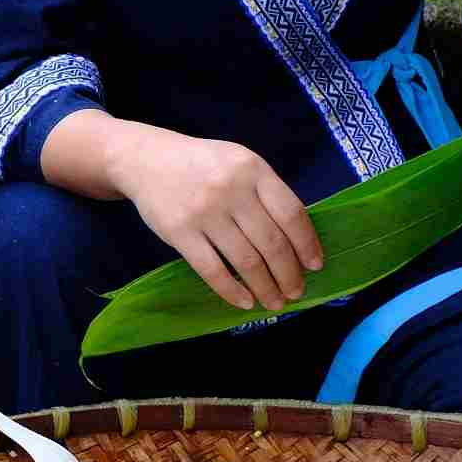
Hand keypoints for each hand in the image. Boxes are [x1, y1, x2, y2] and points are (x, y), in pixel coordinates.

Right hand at [106, 123, 322, 311]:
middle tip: (296, 291)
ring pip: (245, 260)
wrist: (146, 159)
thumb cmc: (201, 164)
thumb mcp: (239, 162)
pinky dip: (231, 290)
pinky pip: (211, 269)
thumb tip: (296, 239)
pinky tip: (244, 302)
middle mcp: (231, 190)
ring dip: (265, 287)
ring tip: (275, 302)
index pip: (291, 213)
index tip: (315, 265)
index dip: (307, 243)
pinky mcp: (179, 232)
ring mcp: (204, 212)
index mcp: (252, 169)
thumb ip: (265, 191)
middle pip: (271, 242)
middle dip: (289, 273)